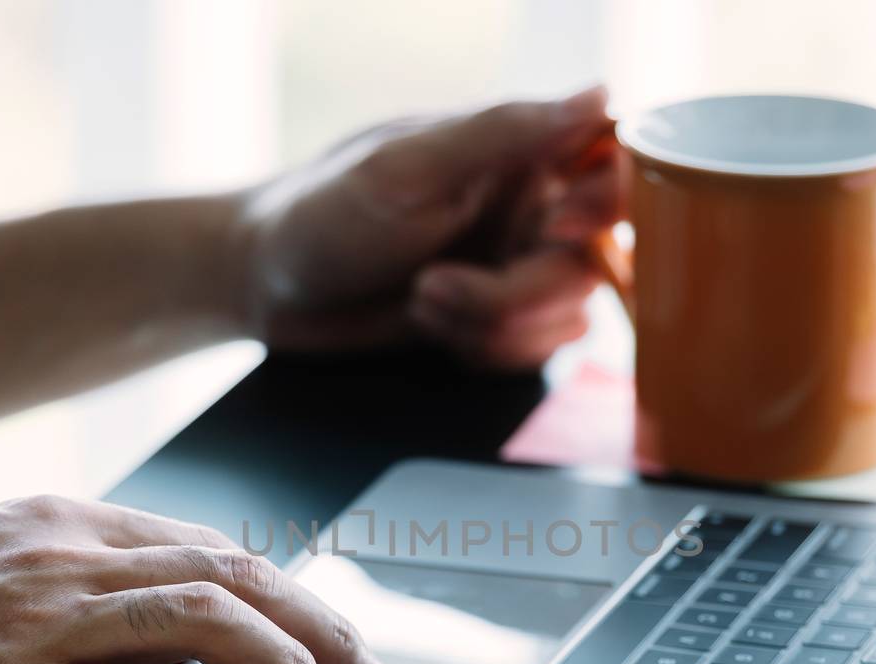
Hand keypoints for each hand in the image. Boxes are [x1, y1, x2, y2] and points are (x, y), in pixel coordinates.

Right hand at [0, 496, 397, 663]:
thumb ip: (69, 570)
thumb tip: (156, 612)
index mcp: (59, 522)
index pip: (213, 546)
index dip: (290, 591)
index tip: (331, 631)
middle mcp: (65, 558)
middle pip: (237, 575)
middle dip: (323, 625)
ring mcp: (44, 622)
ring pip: (213, 624)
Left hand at [240, 86, 622, 368]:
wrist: (263, 287)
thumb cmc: (319, 213)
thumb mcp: (407, 168)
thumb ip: (505, 133)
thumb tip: (598, 97)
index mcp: (514, 151)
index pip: (612, 167)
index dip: (602, 208)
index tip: (553, 228)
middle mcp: (525, 207)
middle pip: (591, 263)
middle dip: (515, 293)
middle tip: (436, 285)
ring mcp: (512, 267)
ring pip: (567, 318)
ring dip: (492, 326)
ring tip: (422, 299)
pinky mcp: (494, 320)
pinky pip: (535, 354)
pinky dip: (485, 350)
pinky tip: (430, 325)